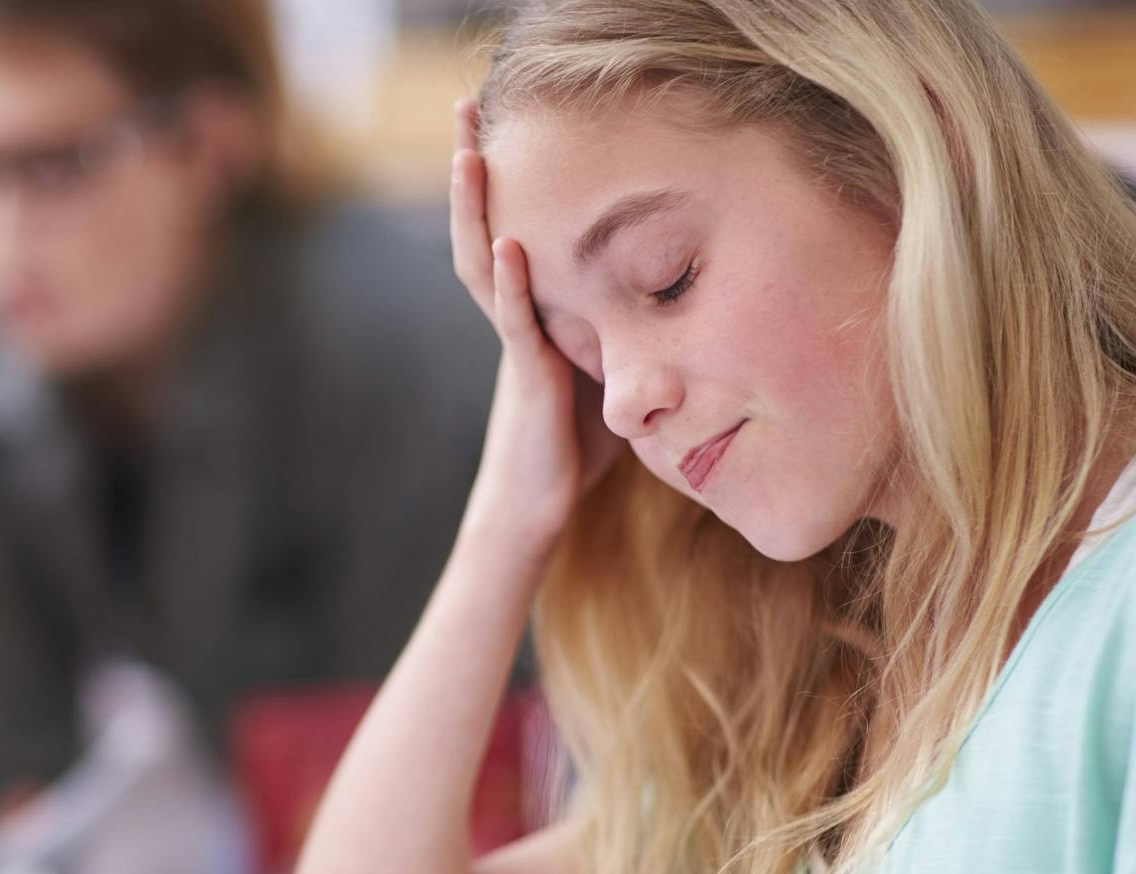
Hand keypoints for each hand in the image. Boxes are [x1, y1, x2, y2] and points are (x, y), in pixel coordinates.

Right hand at [451, 100, 620, 556]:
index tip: (500, 122)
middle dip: (476, 168)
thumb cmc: (572, 445)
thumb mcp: (604, 369)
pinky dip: (510, 280)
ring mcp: (515, 342)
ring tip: (470, 151)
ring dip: (476, 206)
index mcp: (532, 311)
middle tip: (467, 106)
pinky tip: (508, 242)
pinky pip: (514, 320)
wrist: (538, 506)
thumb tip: (668, 293)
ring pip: (482, 260)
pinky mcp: (526, 374)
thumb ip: (616, 327)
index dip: (503, 178)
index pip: (509, 227)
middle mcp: (515, 316)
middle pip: (482, 225)